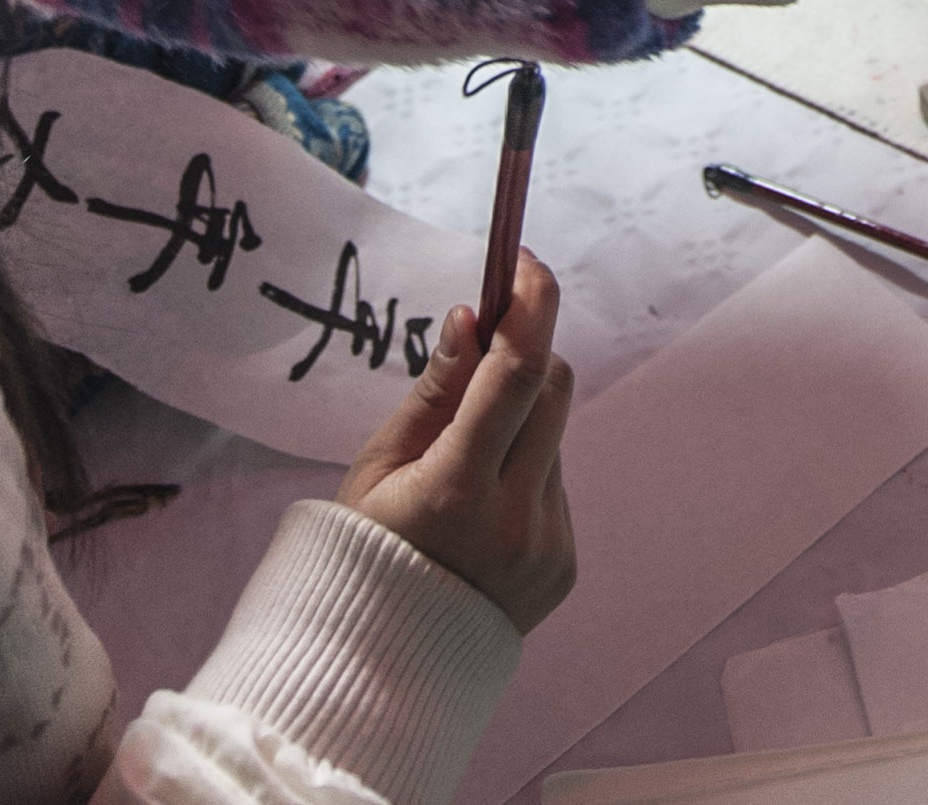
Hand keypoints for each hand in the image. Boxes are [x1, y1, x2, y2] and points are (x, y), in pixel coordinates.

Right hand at [338, 249, 576, 631]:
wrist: (380, 663)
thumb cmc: (362, 552)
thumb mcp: (376, 467)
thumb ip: (433, 392)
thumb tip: (471, 317)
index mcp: (456, 490)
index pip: (515, 374)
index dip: (530, 306)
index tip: (525, 263)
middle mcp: (514, 518)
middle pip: (553, 390)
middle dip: (526, 353)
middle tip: (486, 344)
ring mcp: (547, 545)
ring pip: (553, 437)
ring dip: (520, 422)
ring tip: (463, 461)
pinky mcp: (565, 564)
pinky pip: (554, 485)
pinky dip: (524, 472)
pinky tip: (479, 510)